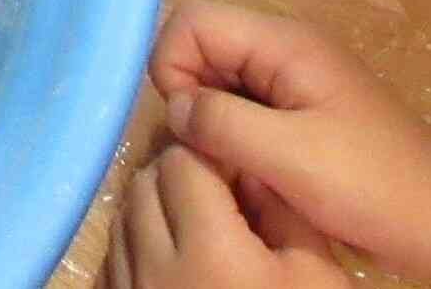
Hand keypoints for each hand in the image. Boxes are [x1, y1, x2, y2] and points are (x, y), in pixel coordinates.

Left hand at [106, 145, 343, 288]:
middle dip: (178, 176)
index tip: (238, 169)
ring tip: (198, 228)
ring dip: (153, 209)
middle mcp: (154, 271)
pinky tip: (174, 264)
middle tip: (219, 194)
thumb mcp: (317, 276)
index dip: (210, 154)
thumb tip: (248, 165)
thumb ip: (283, 210)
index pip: (182, 163)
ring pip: (122, 220)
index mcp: (211, 253)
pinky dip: (135, 249)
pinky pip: (113, 264)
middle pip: (143, 186)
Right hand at [144, 0, 430, 288]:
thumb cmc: (372, 184)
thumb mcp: (292, 156)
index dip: (174, 66)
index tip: (192, 125)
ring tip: (235, 167)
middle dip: (191, 97)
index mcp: (284, 42)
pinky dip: (233, 136)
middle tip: (213, 153)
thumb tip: (177, 108)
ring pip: (219, 80)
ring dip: (212, 121)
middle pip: (202, 46)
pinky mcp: (300, 112)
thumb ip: (225, 123)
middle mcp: (284, 49)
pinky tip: (254, 172)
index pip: (192, 19)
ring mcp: (293, 80)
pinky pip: (242, 108)